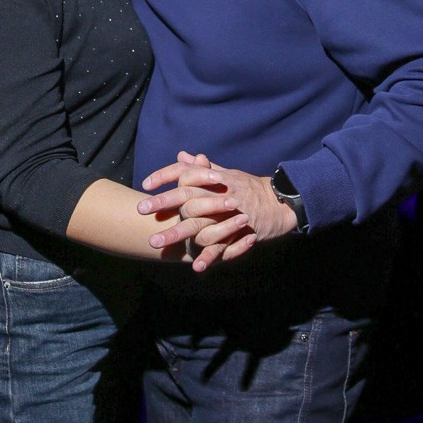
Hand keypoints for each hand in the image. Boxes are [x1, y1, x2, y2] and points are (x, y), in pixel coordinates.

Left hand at [137, 151, 297, 270]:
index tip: (145, 183)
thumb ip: (203, 169)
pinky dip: (209, 257)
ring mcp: (228, 215)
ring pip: (199, 224)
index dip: (165, 176)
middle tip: (141, 208)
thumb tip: (182, 156)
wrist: (280, 202)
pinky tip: (195, 267)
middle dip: (164, 203)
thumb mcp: (228, 174)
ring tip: (155, 242)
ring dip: (177, 234)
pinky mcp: (239, 233)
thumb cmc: (251, 188)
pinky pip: (222, 247)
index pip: (186, 173)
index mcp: (215, 180)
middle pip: (187, 196)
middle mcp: (219, 195)